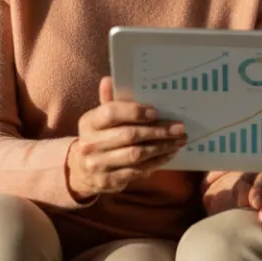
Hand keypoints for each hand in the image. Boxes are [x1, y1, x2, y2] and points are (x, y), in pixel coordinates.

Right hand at [66, 77, 186, 199]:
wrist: (82, 169)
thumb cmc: (99, 136)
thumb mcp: (100, 118)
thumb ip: (108, 100)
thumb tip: (109, 80)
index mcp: (89, 122)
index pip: (111, 113)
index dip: (135, 112)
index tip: (156, 112)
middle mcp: (90, 144)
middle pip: (129, 135)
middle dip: (158, 131)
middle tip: (178, 128)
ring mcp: (97, 164)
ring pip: (136, 155)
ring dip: (161, 147)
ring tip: (178, 141)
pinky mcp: (108, 181)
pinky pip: (137, 171)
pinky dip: (156, 162)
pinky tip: (168, 154)